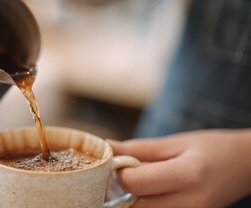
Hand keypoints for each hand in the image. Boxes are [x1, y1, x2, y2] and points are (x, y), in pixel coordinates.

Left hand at [108, 129, 250, 207]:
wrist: (246, 166)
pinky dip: (145, 205)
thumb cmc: (213, 148)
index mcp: (187, 176)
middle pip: (134, 206)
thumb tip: (106, 148)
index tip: (120, 161)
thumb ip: (138, 149)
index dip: (120, 172)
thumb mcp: (176, 142)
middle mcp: (190, 204)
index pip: (135, 184)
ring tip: (142, 181)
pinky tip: (152, 191)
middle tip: (126, 172)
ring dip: (132, 199)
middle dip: (121, 189)